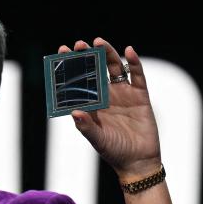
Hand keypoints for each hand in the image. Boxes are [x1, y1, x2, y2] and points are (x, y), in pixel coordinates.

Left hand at [58, 39, 161, 178]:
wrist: (138, 161)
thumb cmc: (114, 152)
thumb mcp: (97, 139)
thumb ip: (86, 126)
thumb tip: (74, 112)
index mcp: (92, 104)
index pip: (79, 81)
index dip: (71, 66)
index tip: (62, 51)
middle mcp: (106, 95)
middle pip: (96, 69)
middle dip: (87, 56)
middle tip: (78, 44)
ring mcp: (123, 93)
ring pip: (114, 67)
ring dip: (108, 53)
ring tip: (99, 42)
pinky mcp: (140, 95)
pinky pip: (137, 76)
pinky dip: (134, 63)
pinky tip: (129, 51)